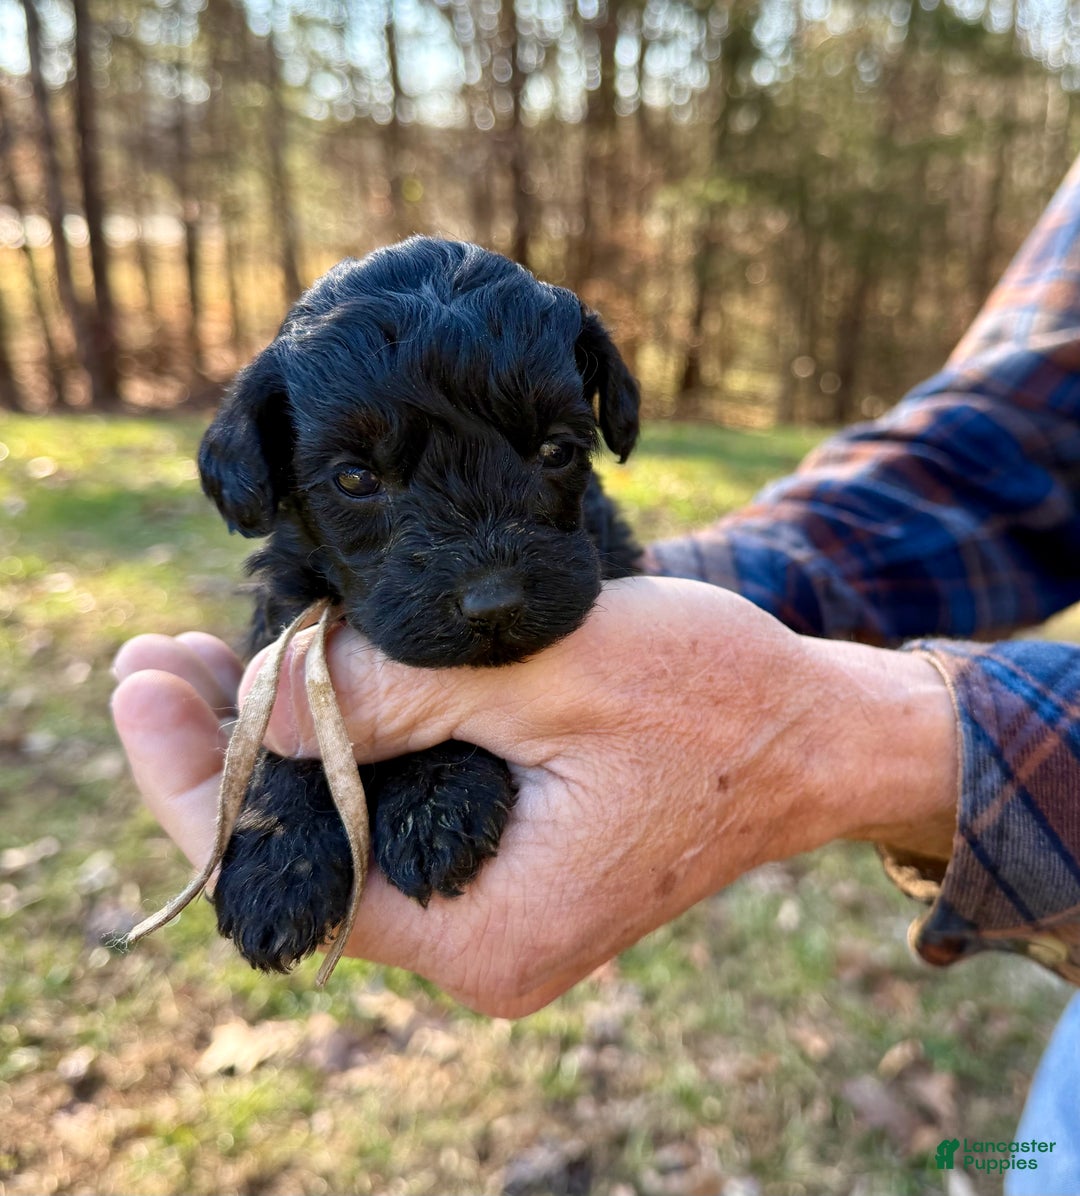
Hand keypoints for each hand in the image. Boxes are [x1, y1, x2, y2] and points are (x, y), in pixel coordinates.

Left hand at [112, 576, 955, 1016]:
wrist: (820, 738)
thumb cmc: (717, 702)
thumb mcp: (554, 674)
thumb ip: (405, 691)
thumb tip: (272, 695)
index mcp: (489, 932)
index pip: (290, 874)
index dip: (198, 780)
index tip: (141, 684)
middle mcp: (481, 945)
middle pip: (304, 857)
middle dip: (223, 753)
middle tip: (156, 654)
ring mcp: (494, 909)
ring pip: (345, 830)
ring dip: (278, 744)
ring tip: (202, 657)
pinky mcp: (510, 863)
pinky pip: (395, 814)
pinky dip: (344, 750)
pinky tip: (303, 684)